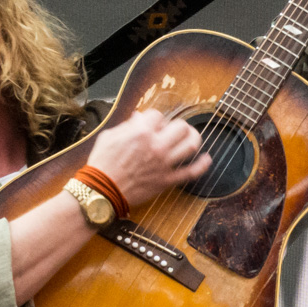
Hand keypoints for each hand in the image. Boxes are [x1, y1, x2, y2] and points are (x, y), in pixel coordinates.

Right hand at [86, 109, 211, 205]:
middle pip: (180, 126)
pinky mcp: (167, 180)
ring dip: (193, 138)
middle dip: (177, 125)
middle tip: (174, 129)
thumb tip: (139, 118)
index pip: (158, 115)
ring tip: (191, 137)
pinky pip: (191, 172)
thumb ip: (127, 125)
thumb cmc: (102, 164)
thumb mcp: (109, 136)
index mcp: (141, 132)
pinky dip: (202, 165)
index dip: (155, 118)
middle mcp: (156, 145)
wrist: (101, 191)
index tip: (152, 124)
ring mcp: (164, 164)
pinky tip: (206, 159)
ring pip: (190, 145)